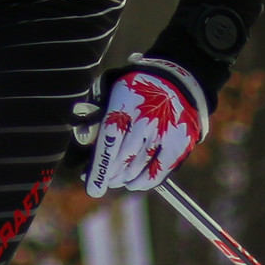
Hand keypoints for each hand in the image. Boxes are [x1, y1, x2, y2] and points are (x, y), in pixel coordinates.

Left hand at [83, 58, 205, 195]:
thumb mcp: (112, 91)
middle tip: (99, 182)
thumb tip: (85, 141)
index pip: (109, 141)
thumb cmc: (136, 88)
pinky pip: (159, 171)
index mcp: (125, 104)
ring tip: (115, 180)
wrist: (177, 79)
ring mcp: (164, 133)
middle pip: (122, 158)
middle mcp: (145, 120)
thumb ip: (96, 114)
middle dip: (108, 175)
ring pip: (138, 168)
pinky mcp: (179, 144)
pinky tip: (133, 183)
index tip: (91, 186)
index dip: (99, 166)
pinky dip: (145, 182)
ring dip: (123, 179)